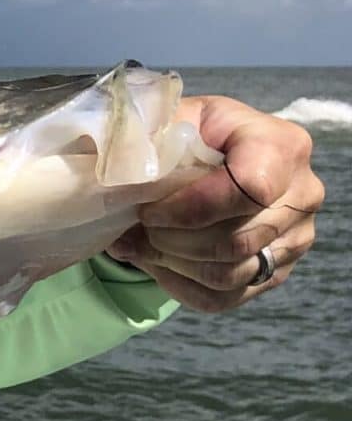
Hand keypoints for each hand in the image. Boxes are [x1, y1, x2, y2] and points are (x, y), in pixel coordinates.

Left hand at [109, 95, 324, 311]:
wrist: (212, 159)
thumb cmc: (188, 139)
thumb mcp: (168, 122)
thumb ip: (146, 140)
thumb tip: (119, 176)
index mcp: (281, 145)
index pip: (249, 188)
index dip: (190, 208)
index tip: (148, 210)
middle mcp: (302, 193)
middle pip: (236, 241)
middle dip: (172, 240)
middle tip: (136, 229)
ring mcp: (296, 237)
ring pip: (229, 274)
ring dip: (172, 264)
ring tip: (140, 244)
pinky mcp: (278, 271)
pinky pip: (225, 297)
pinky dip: (180, 285)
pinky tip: (158, 262)